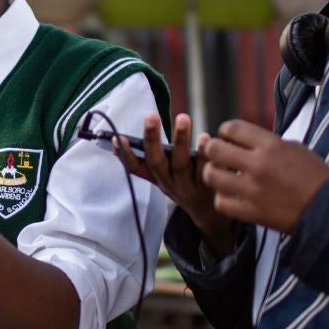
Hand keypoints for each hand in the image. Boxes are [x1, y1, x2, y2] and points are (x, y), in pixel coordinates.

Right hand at [115, 113, 232, 241]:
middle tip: (151, 115)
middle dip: (151, 139)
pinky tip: (204, 137)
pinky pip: (205, 168)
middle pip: (157, 163)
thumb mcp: (163, 176)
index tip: (117, 138)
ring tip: (182, 117)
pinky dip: (204, 152)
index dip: (125, 155)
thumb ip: (148, 159)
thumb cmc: (184, 184)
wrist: (211, 213)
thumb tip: (120, 140)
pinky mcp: (209, 188)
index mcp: (156, 178)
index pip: (135, 169)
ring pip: (181, 165)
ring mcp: (188, 187)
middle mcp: (169, 184)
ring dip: (180, 140)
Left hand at [201, 119, 328, 233]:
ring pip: (212, 176)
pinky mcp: (252, 212)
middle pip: (215, 149)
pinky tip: (230, 197)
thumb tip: (242, 140)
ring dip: (213, 174)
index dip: (225, 132)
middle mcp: (259, 164)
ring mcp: (253, 190)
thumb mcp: (295, 148)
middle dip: (213, 150)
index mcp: (271, 145)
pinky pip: (221, 202)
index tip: (228, 139)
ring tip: (221, 177)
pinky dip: (222, 199)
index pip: (231, 128)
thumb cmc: (315, 177)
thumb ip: (267, 142)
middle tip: (219, 157)